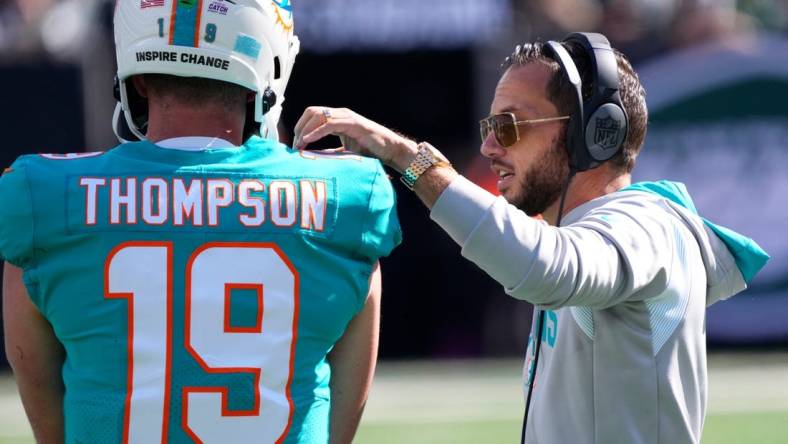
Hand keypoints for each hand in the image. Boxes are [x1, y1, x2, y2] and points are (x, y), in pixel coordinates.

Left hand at [293, 107, 417, 171]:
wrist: (389, 150)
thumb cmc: (370, 151)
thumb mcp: (344, 152)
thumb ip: (329, 152)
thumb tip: (312, 158)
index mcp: (337, 118)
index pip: (312, 115)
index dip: (300, 127)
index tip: (295, 144)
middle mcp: (340, 114)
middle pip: (311, 112)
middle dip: (299, 127)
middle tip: (294, 144)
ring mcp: (347, 117)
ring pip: (318, 115)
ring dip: (305, 129)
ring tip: (300, 144)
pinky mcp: (353, 123)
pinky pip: (330, 124)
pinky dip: (316, 131)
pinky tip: (308, 140)